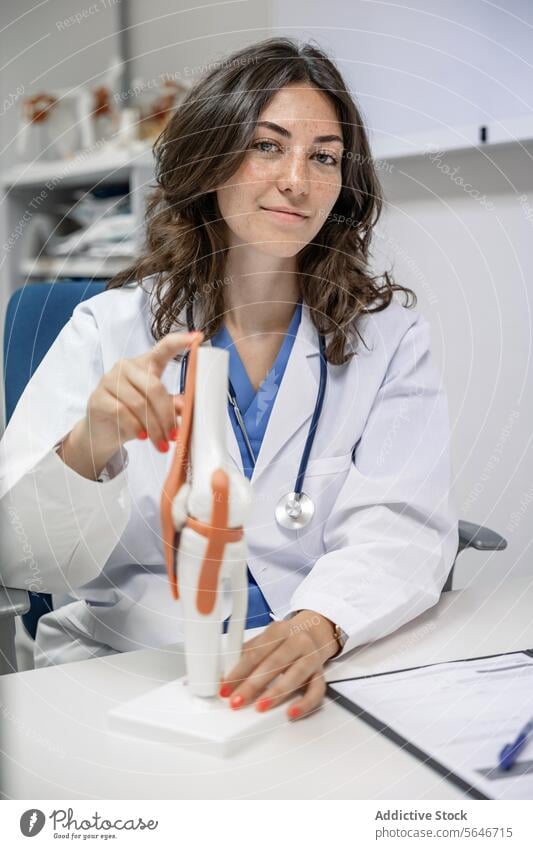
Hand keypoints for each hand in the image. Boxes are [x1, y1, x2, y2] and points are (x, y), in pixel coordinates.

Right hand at [86, 329, 202, 455]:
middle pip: (154, 388)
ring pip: (139, 404)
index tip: (197, 338)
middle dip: (167, 416)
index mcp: (146, 364)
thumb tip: (186, 406)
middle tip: (174, 435)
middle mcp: (126, 367)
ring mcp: (109, 380)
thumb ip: (172, 405)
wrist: (102, 433)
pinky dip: (135, 427)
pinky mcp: (98, 397)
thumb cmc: (133, 416)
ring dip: (154, 427)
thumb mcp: (156, 410)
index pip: (163, 347)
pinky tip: (142, 436)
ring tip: (161, 444)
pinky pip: (122, 412)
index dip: (180, 341)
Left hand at [218, 610, 339, 720]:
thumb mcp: (265, 639)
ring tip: (260, 707)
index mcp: (279, 630)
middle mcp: (297, 642)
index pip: (256, 652)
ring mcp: (311, 657)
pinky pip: (317, 691)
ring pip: (296, 675)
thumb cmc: (285, 639)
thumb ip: (247, 655)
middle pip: (274, 663)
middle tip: (237, 701)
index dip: (238, 671)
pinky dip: (304, 704)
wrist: (315, 631)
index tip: (225, 687)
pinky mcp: (321, 674)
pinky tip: (291, 713)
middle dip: (253, 685)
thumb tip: (223, 675)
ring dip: (276, 693)